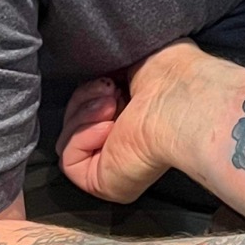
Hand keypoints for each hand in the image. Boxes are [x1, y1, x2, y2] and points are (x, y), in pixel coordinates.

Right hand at [57, 40, 209, 202]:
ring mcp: (111, 166)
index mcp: (131, 116)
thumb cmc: (168, 75)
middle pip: (73, 123)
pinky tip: (109, 127)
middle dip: (85, 100)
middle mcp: (123, 144)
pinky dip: (81, 138)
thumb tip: (94, 72)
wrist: (178, 99)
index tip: (107, 77)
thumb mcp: (126, 62)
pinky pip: (68, 161)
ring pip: (66, 140)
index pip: (88, 108)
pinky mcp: (100, 182)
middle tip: (111, 90)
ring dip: (84, 115)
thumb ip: (105, 68)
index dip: (89, 91)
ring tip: (112, 104)